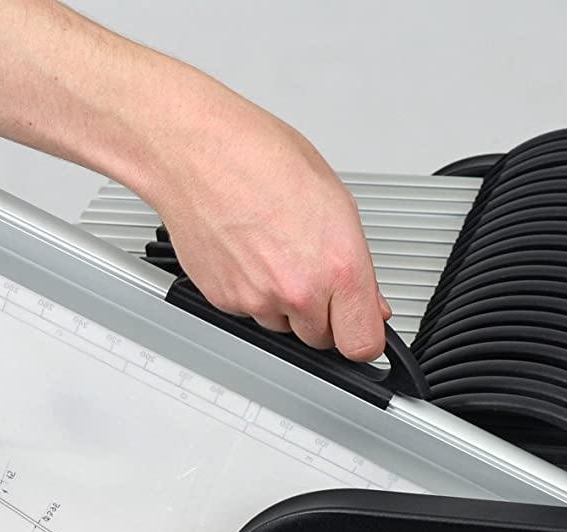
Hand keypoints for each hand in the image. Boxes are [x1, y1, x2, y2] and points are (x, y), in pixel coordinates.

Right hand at [136, 72, 390, 361]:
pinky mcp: (224, 300)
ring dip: (285, 304)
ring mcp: (258, 300)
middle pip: (322, 339)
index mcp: (338, 267)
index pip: (362, 344)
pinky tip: (249, 252)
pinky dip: (252, 292)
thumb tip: (370, 302)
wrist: (196, 151)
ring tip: (274, 251)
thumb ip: (358, 266)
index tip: (360, 325)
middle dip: (323, 314)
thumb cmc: (261, 158)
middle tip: (310, 269)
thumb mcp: (336, 200)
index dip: (362, 334)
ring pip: (284, 327)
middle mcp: (298, 291)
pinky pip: (249, 313)